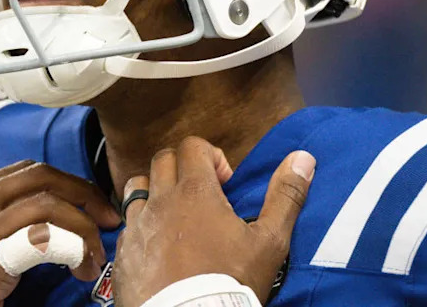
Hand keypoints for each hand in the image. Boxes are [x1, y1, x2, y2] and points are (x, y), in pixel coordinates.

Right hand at [0, 159, 121, 306]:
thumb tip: (47, 215)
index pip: (28, 170)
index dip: (68, 183)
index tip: (93, 206)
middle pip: (41, 176)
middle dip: (84, 193)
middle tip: (108, 219)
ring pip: (47, 205)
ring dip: (83, 229)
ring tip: (95, 258)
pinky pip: (41, 240)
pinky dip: (71, 249)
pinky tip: (80, 269)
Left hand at [113, 137, 314, 305]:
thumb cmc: (231, 282)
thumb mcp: (270, 242)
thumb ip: (285, 196)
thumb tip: (303, 158)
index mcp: (194, 191)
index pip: (192, 146)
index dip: (211, 156)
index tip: (225, 184)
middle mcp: (160, 201)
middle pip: (162, 160)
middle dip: (183, 168)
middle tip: (203, 196)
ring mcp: (137, 227)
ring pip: (137, 188)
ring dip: (156, 193)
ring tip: (175, 217)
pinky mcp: (124, 254)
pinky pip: (128, 227)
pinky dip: (143, 228)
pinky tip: (159, 249)